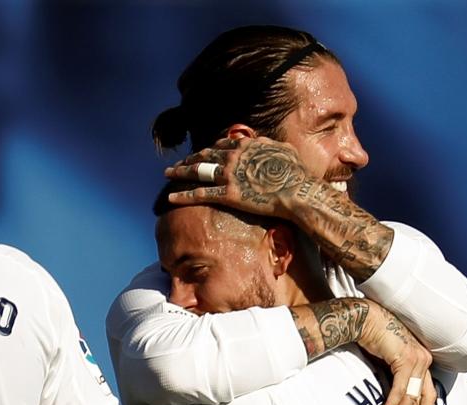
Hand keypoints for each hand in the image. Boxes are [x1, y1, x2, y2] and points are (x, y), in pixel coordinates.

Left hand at [164, 138, 317, 219]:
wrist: (298, 192)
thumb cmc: (297, 174)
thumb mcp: (285, 151)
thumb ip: (271, 146)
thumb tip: (268, 144)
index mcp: (246, 145)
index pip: (221, 144)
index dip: (210, 149)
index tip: (204, 153)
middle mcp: (233, 157)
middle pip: (205, 155)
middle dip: (190, 158)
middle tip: (178, 163)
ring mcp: (229, 175)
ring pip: (198, 171)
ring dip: (180, 172)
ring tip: (168, 173)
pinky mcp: (227, 194)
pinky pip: (200, 194)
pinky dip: (184, 195)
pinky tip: (171, 197)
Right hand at [355, 302, 435, 404]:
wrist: (365, 318)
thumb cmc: (374, 338)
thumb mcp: (389, 362)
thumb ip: (395, 377)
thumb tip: (393, 401)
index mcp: (423, 360)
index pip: (427, 392)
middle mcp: (424, 359)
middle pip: (422, 397)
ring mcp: (417, 358)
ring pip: (411, 396)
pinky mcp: (406, 358)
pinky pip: (400, 388)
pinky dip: (392, 404)